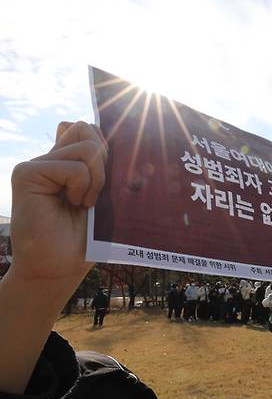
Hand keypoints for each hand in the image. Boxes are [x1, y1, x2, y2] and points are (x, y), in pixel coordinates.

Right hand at [0, 121, 105, 394]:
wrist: (60, 268)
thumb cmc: (86, 238)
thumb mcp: (106, 197)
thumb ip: (106, 167)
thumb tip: (117, 135)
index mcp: (68, 161)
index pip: (90, 130)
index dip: (108, 145)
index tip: (115, 173)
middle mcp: (52, 158)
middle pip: (88, 130)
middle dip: (106, 160)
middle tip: (99, 193)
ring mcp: (38, 164)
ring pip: (88, 147)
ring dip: (98, 179)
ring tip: (86, 203)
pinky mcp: (27, 174)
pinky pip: (74, 167)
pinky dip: (84, 187)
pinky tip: (74, 205)